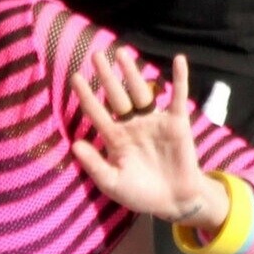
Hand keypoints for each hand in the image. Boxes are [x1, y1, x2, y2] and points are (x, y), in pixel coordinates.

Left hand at [71, 51, 227, 229]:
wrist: (173, 201)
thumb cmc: (140, 194)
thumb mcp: (112, 182)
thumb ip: (94, 164)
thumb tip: (74, 145)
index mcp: (115, 138)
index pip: (97, 113)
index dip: (86, 96)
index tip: (75, 77)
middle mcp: (132, 125)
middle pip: (117, 96)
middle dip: (106, 77)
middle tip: (96, 55)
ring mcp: (154, 122)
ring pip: (142, 92)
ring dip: (132, 73)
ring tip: (122, 53)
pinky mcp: (177, 123)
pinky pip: (178, 97)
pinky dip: (180, 79)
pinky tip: (178, 60)